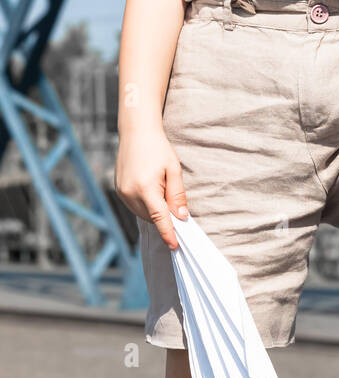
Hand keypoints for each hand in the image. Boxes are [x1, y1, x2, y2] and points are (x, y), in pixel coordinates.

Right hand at [114, 127, 188, 249]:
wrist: (136, 132)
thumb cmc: (158, 148)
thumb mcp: (174, 169)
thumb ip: (177, 195)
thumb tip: (181, 217)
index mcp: (146, 188)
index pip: (160, 218)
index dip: (168, 233)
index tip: (174, 246)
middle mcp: (130, 193)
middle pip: (152, 217)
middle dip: (165, 217)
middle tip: (174, 202)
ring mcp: (122, 192)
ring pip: (143, 213)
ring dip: (155, 211)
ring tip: (160, 187)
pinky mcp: (118, 190)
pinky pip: (135, 206)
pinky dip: (145, 205)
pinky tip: (151, 190)